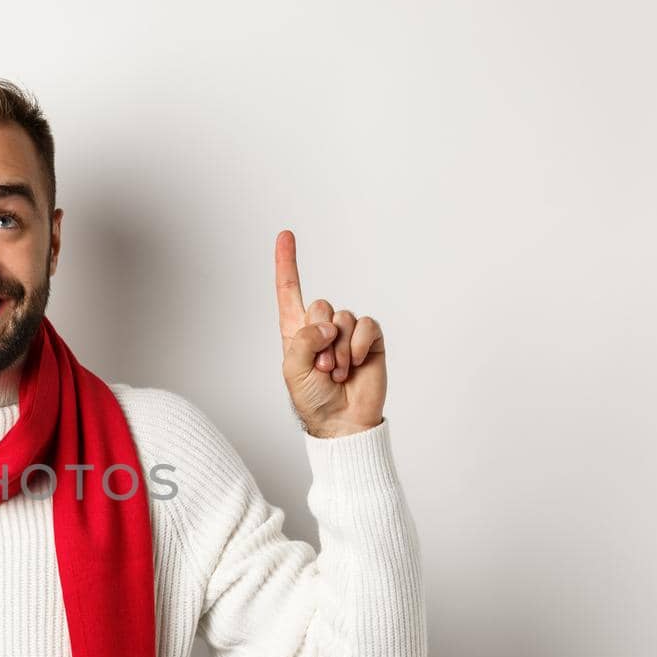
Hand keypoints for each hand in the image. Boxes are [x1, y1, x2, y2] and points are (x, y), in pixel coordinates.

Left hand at [273, 229, 386, 436]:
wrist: (342, 422)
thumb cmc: (312, 400)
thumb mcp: (293, 370)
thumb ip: (303, 340)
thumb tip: (329, 324)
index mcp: (297, 332)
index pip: (289, 291)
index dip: (287, 263)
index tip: (286, 234)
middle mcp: (322, 327)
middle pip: (320, 305)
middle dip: (320, 339)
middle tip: (321, 368)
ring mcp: (348, 333)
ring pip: (344, 318)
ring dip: (338, 349)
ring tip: (336, 373)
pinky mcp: (371, 340)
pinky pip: (366, 325)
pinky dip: (359, 345)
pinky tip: (356, 364)